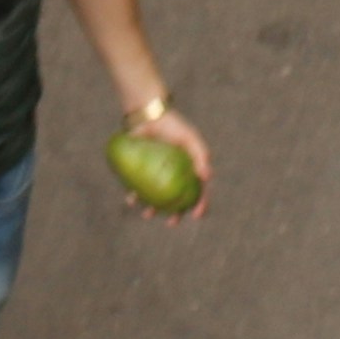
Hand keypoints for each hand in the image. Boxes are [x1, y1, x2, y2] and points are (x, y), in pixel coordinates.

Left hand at [126, 104, 213, 219]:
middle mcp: (174, 175)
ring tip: (148, 215)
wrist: (149, 116)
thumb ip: (200, 155)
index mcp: (189, 170)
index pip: (198, 191)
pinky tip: (131, 201)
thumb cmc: (173, 126)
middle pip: (177, 199)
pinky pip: (138, 187)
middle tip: (171, 222)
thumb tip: (208, 177)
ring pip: (157, 197)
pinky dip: (135, 195)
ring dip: (153, 208)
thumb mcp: (190, 139)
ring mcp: (157, 174)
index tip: (197, 216)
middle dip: (175, 213)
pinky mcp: (140, 172)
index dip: (200, 204)